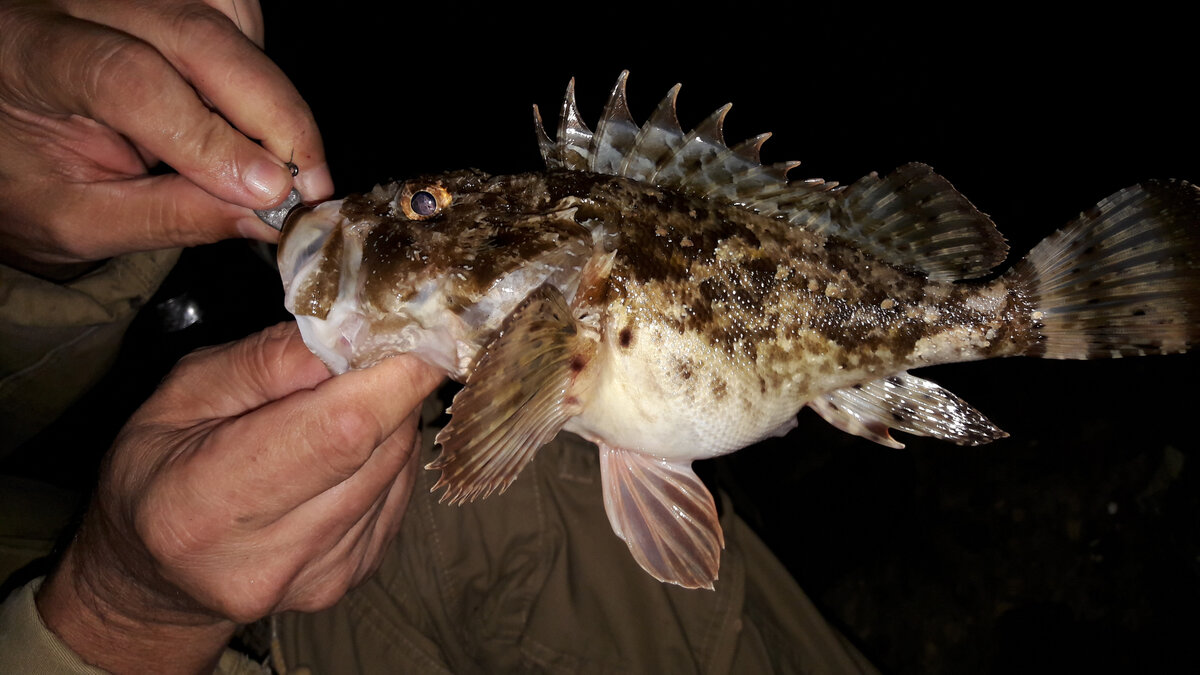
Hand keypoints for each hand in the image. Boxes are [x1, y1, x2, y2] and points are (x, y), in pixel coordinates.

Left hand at [0, 0, 333, 277]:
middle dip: (273, 113)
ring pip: (228, 15)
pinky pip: (237, 10)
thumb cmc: (32, 180)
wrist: (12, 135)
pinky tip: (249, 119)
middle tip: (310, 184)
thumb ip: (167, 217)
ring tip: (276, 157)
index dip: (208, 136)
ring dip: (272, 91)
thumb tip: (263, 216)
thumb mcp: (79, 220)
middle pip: (196, 34)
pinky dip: (261, 68)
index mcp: (29, 56)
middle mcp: (74, 3)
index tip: (268, 193)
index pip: (129, 78)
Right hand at [36, 323, 441, 672]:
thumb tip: (355, 332)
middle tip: (371, 353)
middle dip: (390, 388)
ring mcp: (319, 577)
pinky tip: (342, 453)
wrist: (157, 580)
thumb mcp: (183, 393)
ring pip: (396, 467)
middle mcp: (268, 557)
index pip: (340, 433)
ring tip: (337, 406)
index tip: (414, 333)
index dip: (392, 378)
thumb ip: (267, 361)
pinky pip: (397, 493)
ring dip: (387, 422)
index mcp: (206, 506)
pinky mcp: (354, 576)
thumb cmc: (159, 470)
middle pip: (380, 447)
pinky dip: (383, 458)